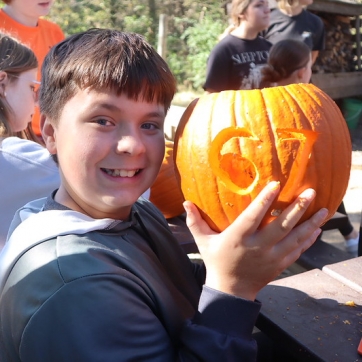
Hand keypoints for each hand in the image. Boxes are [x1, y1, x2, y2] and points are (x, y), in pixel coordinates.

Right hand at [183, 181, 327, 300]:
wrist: (230, 291)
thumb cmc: (216, 261)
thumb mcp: (203, 242)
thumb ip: (195, 222)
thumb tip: (185, 203)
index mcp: (238, 238)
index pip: (254, 216)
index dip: (265, 200)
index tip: (276, 184)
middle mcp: (257, 247)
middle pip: (281, 226)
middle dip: (298, 208)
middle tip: (310, 192)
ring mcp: (271, 258)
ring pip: (295, 238)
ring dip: (311, 223)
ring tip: (324, 209)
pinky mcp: (279, 265)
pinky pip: (298, 251)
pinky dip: (308, 240)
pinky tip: (317, 229)